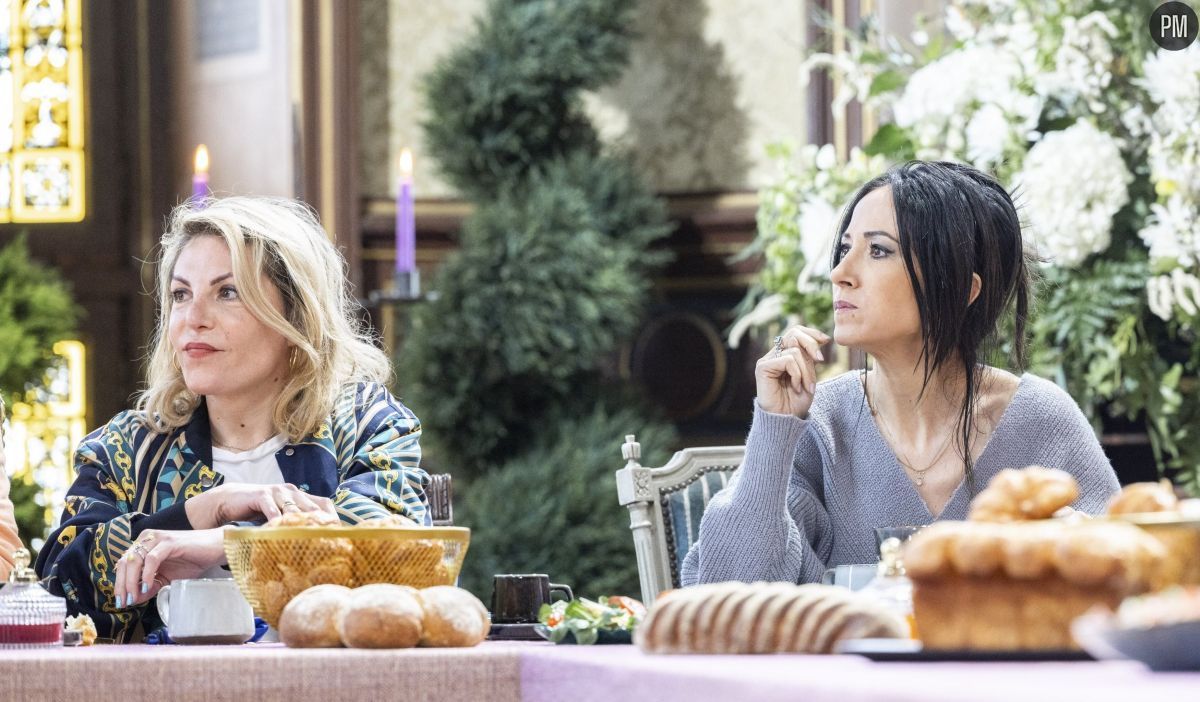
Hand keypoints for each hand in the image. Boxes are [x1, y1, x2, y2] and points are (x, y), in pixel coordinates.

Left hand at [113, 528, 225, 608]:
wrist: (215, 549)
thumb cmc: (193, 560)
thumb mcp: (167, 577)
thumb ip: (150, 586)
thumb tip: (134, 598)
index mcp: (144, 545)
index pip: (123, 565)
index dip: (119, 584)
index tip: (122, 602)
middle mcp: (147, 539)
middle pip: (125, 563)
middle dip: (122, 585)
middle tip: (125, 602)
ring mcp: (158, 539)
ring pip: (134, 560)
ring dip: (131, 582)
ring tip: (135, 597)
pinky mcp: (169, 542)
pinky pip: (151, 559)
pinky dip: (146, 574)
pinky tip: (148, 587)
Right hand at [184, 482, 338, 529]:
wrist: (231, 500)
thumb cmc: (259, 512)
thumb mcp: (281, 517)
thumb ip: (295, 525)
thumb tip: (315, 545)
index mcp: (300, 496)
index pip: (324, 504)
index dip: (332, 518)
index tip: (340, 534)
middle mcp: (292, 491)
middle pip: (312, 506)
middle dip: (320, 524)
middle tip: (327, 541)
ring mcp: (278, 491)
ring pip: (294, 508)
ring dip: (300, 524)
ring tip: (308, 540)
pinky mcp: (261, 494)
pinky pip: (272, 508)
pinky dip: (277, 520)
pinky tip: (280, 532)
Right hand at [755, 325, 829, 417]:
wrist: (786, 420)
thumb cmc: (797, 402)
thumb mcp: (809, 375)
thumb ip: (810, 358)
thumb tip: (822, 338)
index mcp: (784, 355)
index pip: (796, 332)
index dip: (811, 333)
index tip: (826, 340)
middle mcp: (774, 355)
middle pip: (794, 333)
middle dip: (811, 345)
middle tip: (820, 360)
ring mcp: (768, 361)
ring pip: (795, 350)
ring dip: (807, 370)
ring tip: (807, 387)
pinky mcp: (763, 367)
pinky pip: (788, 360)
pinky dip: (797, 374)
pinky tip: (796, 387)